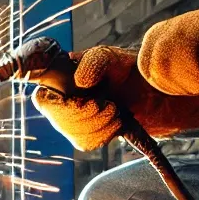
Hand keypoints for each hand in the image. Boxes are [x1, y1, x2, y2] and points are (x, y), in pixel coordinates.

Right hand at [25, 45, 198, 150]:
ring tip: (116, 112)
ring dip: (99, 126)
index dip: (55, 105)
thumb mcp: (111, 57)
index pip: (41, 96)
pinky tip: (117, 125)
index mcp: (61, 76)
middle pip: (59, 118)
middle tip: (109, 106)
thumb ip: (94, 62)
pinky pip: (86, 142)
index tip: (77, 103)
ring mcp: (75, 117)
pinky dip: (104, 136)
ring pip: (73, 133)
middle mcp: (64, 98)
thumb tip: (79, 82)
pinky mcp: (90, 132)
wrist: (156, 91)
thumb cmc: (130, 67)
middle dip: (86, 116)